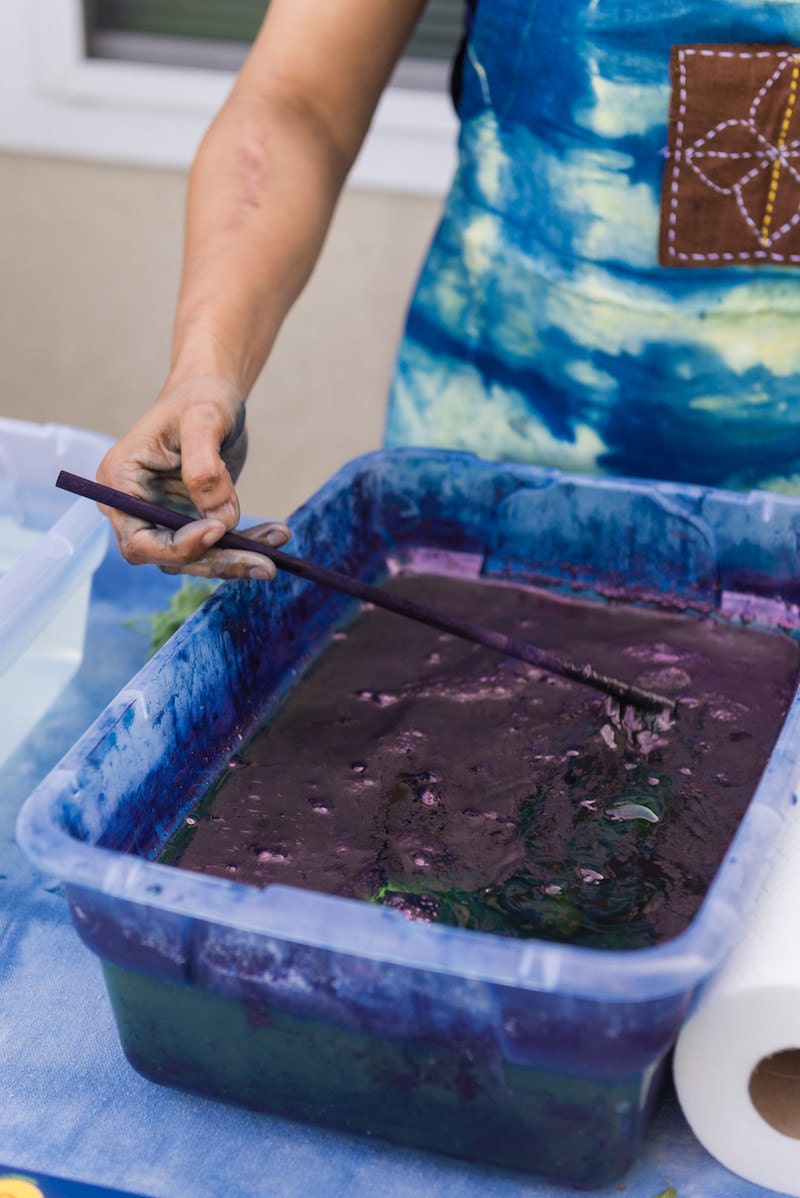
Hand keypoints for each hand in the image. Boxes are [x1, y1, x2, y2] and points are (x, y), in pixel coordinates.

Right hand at [96, 377, 288, 579]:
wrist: (211, 394)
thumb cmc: (199, 397)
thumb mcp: (202, 419)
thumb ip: (205, 468)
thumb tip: (221, 519)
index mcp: (121, 483)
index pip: (140, 539)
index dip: (178, 546)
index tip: (218, 530)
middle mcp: (135, 508)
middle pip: (170, 556)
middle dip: (218, 561)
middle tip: (267, 564)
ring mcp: (162, 517)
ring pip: (196, 557)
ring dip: (239, 555)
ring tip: (280, 539)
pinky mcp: (190, 521)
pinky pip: (216, 545)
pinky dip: (246, 543)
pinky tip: (277, 534)